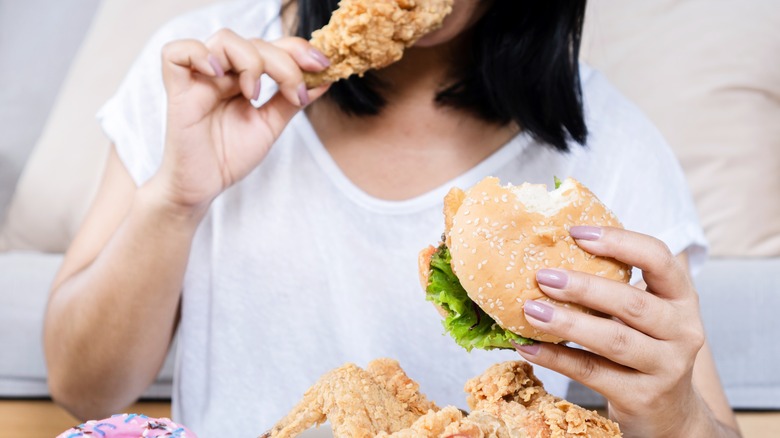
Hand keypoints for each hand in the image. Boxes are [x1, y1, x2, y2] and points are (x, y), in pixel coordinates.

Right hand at [153, 29, 330, 213]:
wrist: (204, 187)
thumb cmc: (229, 156)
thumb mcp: (270, 125)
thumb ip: (291, 100)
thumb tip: (324, 79)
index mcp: (243, 77)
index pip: (271, 46)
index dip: (297, 49)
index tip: (322, 65)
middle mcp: (222, 72)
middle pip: (254, 41)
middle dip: (284, 62)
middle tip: (295, 91)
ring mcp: (199, 79)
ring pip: (224, 39)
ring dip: (250, 60)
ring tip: (254, 93)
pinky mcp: (178, 91)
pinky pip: (176, 53)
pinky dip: (199, 55)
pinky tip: (219, 75)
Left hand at [514, 226, 706, 436]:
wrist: (670, 414)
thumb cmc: (645, 349)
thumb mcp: (645, 315)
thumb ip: (615, 287)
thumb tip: (550, 256)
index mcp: (682, 298)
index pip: (659, 259)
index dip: (619, 242)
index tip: (576, 233)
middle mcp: (683, 331)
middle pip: (632, 302)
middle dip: (584, 287)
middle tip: (543, 276)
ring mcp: (666, 367)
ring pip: (613, 340)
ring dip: (567, 322)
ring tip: (531, 309)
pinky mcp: (642, 397)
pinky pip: (592, 372)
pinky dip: (556, 357)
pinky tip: (527, 346)